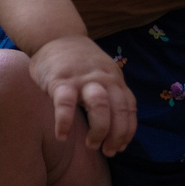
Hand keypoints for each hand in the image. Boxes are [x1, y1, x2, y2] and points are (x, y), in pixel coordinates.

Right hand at [28, 34, 134, 156]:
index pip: (129, 108)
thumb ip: (110, 93)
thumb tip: (115, 125)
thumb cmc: (78, 61)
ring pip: (100, 106)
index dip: (127, 131)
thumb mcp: (102, 72)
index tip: (120, 147)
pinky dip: (65, 122)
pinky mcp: (61, 80)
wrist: (55, 34)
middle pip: (119, 110)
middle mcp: (103, 79)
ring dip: (99, 130)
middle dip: (116, 135)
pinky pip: (65, 104)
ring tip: (91, 145)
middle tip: (107, 151)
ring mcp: (82, 79)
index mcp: (115, 80)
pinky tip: (62, 135)